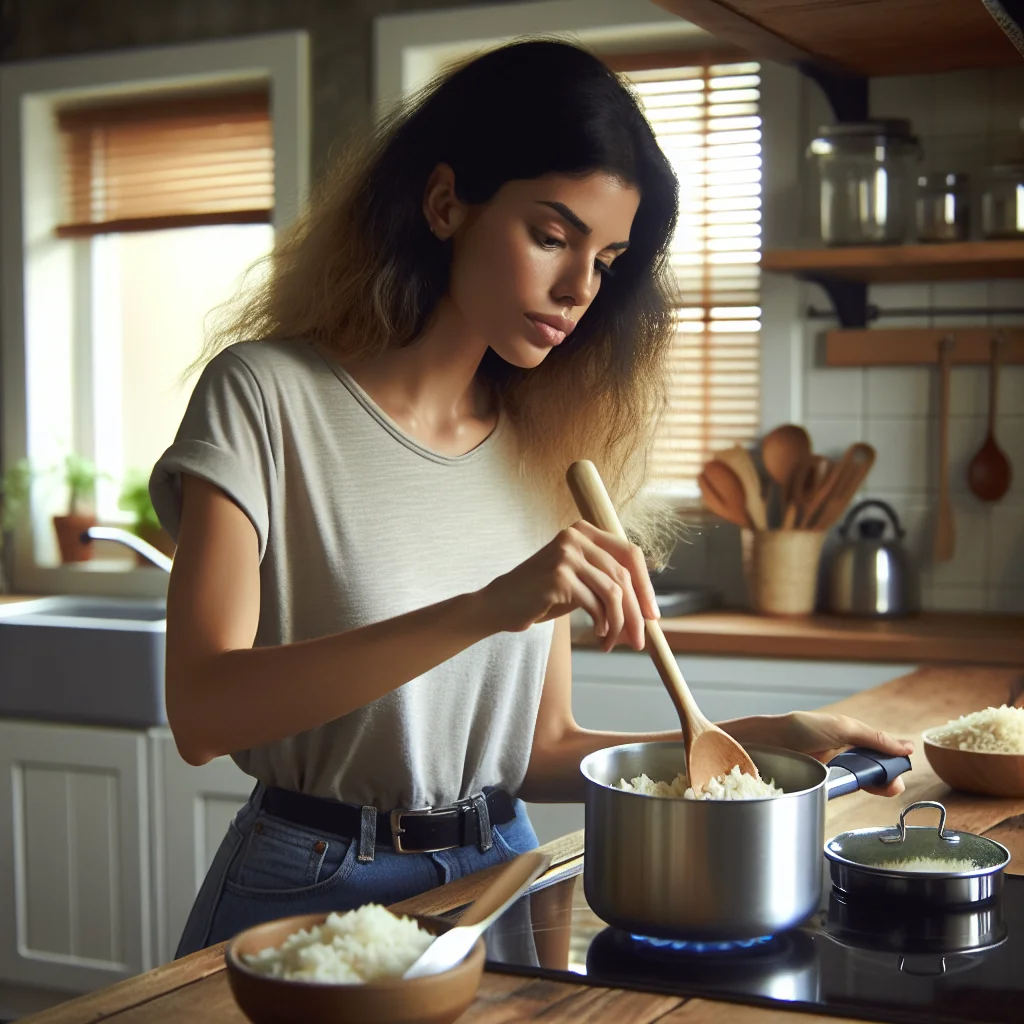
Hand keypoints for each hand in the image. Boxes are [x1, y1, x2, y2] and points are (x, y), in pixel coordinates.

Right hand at [481, 522, 659, 651]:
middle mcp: (575, 537)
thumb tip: (646, 610)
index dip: (646, 586)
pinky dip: (603, 624)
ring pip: (613, 593)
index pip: (630, 554)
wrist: (500, 605)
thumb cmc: (542, 596)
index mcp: (584, 531)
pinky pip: (596, 604)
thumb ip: (608, 583)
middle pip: (623, 576)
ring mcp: (566, 555)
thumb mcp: (580, 581)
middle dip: (636, 613)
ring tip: (612, 641)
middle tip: (640, 641)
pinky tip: (598, 634)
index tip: (653, 614)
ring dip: (619, 624)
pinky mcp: (559, 577)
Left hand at [727, 710, 914, 796]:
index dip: (888, 771)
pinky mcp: (816, 788)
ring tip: (873, 789)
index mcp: (847, 741)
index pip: (877, 759)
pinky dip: (846, 796)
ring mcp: (828, 774)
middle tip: (886, 788)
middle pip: (871, 775)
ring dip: (868, 789)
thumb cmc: (799, 728)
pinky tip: (850, 794)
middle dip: (882, 782)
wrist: (763, 742)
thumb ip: (873, 737)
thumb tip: (906, 747)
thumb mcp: (841, 727)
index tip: (895, 781)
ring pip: (857, 786)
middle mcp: (839, 758)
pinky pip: (838, 796)